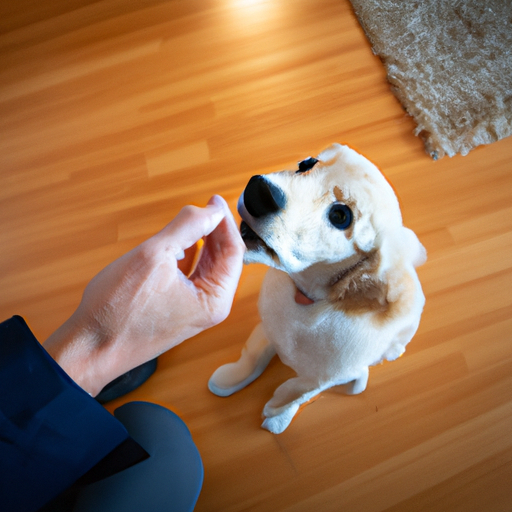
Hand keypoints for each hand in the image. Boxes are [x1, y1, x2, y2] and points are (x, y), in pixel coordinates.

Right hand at [44, 195, 244, 395]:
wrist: (89, 348)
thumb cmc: (117, 310)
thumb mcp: (154, 256)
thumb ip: (187, 227)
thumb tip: (211, 209)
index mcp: (214, 300)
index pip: (233, 252)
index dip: (223, 221)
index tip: (213, 199)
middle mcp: (209, 307)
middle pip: (222, 259)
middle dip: (215, 231)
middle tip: (204, 205)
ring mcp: (193, 310)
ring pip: (206, 267)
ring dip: (202, 242)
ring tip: (192, 220)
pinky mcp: (176, 309)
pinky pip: (190, 277)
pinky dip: (188, 257)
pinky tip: (179, 243)